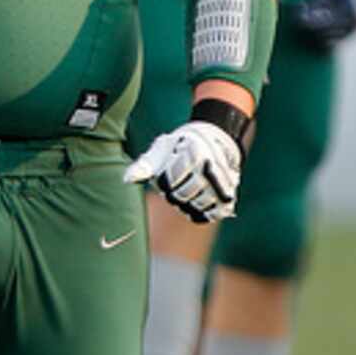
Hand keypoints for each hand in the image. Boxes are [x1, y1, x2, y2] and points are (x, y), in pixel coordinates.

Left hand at [124, 120, 242, 223]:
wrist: (215, 139)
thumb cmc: (182, 145)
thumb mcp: (163, 147)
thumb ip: (146, 164)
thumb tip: (127, 179)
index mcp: (193, 153)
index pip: (169, 182)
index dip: (164, 182)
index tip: (169, 171)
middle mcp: (210, 168)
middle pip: (183, 196)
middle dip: (176, 192)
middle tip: (180, 181)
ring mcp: (221, 183)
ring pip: (197, 206)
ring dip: (188, 202)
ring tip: (190, 187)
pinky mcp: (228, 196)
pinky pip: (211, 214)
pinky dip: (202, 211)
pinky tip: (198, 200)